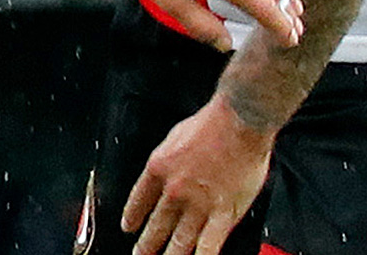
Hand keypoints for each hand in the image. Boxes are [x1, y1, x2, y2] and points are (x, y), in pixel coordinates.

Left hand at [124, 97, 274, 254]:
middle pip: (156, 226)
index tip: (128, 227)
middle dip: (146, 245)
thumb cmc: (212, 123)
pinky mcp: (223, 214)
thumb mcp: (174, 136)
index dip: (132, 216)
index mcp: (159, 169)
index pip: (138, 200)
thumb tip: (166, 168)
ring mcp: (198, 205)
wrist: (238, 122)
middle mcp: (174, 191)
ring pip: (179, 241)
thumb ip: (168, 158)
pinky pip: (209, 245)